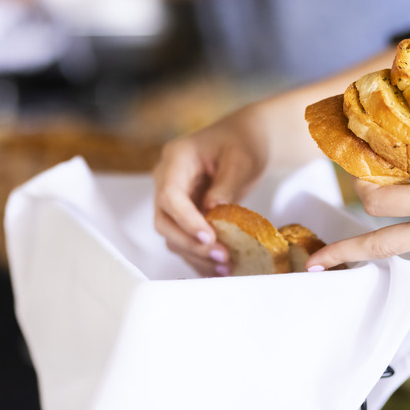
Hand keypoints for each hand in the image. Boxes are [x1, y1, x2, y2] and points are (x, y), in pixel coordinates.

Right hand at [153, 105, 268, 276]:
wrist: (244, 141)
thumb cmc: (243, 143)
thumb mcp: (241, 159)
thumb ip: (226, 185)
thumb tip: (212, 212)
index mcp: (176, 159)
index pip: (169, 196)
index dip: (186, 220)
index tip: (209, 237)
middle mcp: (167, 180)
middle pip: (164, 221)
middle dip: (190, 243)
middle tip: (222, 256)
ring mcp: (173, 199)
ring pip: (172, 235)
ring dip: (196, 255)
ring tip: (226, 267)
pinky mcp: (184, 214)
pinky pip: (184, 239)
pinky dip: (200, 255)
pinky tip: (219, 268)